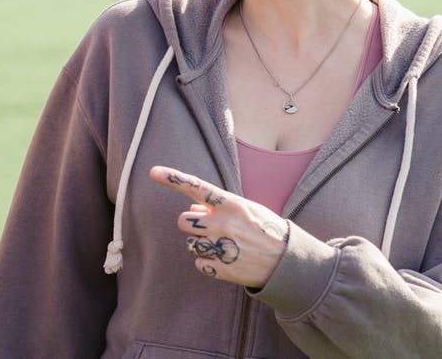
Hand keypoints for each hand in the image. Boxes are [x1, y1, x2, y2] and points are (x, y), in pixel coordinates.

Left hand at [150, 166, 289, 287]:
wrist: (287, 262)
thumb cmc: (265, 230)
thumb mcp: (246, 210)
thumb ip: (218, 206)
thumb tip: (192, 207)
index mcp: (231, 204)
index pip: (196, 187)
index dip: (173, 179)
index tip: (153, 172)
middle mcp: (223, 224)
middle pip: (183, 221)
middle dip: (193, 224)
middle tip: (212, 229)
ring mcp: (222, 247)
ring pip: (189, 243)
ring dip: (201, 243)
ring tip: (224, 245)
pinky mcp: (222, 269)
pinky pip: (198, 263)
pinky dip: (208, 263)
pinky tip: (226, 260)